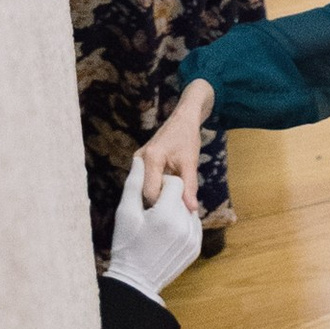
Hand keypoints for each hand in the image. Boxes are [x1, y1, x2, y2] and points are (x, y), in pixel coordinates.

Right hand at [107, 148, 203, 298]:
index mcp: (165, 214)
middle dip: (168, 198)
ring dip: (176, 210)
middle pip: (180, 196)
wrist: (135, 281)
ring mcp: (192, 238)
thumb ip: (133, 183)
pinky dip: (182, 224)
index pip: (173, 183)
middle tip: (152, 213)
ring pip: (187, 209)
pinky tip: (166, 234)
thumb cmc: (126, 243)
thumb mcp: (125, 212)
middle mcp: (183, 225)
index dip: (161, 185)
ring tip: (158, 225)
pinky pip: (192, 225)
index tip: (149, 199)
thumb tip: (137, 160)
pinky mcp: (195, 248)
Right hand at [136, 82, 212, 211]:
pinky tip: (167, 190)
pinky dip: (157, 187)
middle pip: (145, 192)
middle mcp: (139, 160)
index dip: (163, 203)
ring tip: (173, 197)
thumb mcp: (191, 162)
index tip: (177, 208)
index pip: (151, 193)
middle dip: (160, 201)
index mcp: (150, 158)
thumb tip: (192, 210)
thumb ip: (190, 186)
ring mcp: (137, 162)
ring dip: (159, 194)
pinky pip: (145, 182)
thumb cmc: (188, 137)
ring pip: (144, 189)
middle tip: (176, 205)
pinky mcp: (140, 164)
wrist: (183, 118)